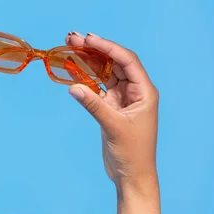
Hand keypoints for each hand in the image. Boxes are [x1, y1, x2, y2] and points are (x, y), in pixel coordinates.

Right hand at [65, 32, 159, 193]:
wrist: (131, 175)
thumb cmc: (132, 153)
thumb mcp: (114, 127)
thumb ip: (94, 105)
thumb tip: (73, 87)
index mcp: (144, 91)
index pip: (126, 61)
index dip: (107, 47)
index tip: (88, 38)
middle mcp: (134, 91)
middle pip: (113, 62)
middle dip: (94, 49)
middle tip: (72, 38)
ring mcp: (121, 98)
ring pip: (103, 72)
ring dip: (87, 60)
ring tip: (69, 47)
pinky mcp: (110, 107)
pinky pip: (96, 86)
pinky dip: (84, 77)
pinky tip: (72, 68)